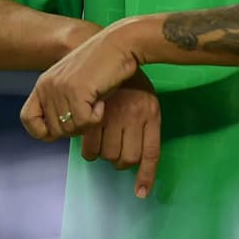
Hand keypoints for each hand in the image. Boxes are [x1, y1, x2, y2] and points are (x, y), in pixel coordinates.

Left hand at [20, 23, 139, 141]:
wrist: (120, 44)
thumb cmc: (104, 66)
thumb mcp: (74, 84)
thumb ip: (61, 103)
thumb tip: (55, 133)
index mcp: (43, 84)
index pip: (27, 119)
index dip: (43, 131)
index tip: (65, 125)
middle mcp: (47, 86)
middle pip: (54, 130)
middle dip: (75, 128)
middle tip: (89, 112)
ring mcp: (60, 88)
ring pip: (70, 128)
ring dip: (88, 122)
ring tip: (96, 103)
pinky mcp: (76, 91)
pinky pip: (84, 122)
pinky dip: (97, 117)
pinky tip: (102, 102)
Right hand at [81, 69, 161, 198]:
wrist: (114, 45)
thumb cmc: (132, 80)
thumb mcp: (147, 101)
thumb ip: (145, 130)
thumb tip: (139, 169)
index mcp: (151, 111)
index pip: (151, 153)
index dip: (146, 175)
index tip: (140, 194)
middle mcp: (134, 113)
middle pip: (126, 159)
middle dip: (118, 160)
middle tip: (114, 147)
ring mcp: (111, 112)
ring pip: (107, 154)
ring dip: (102, 155)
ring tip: (101, 141)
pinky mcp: (89, 112)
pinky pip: (89, 145)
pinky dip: (88, 150)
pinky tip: (87, 138)